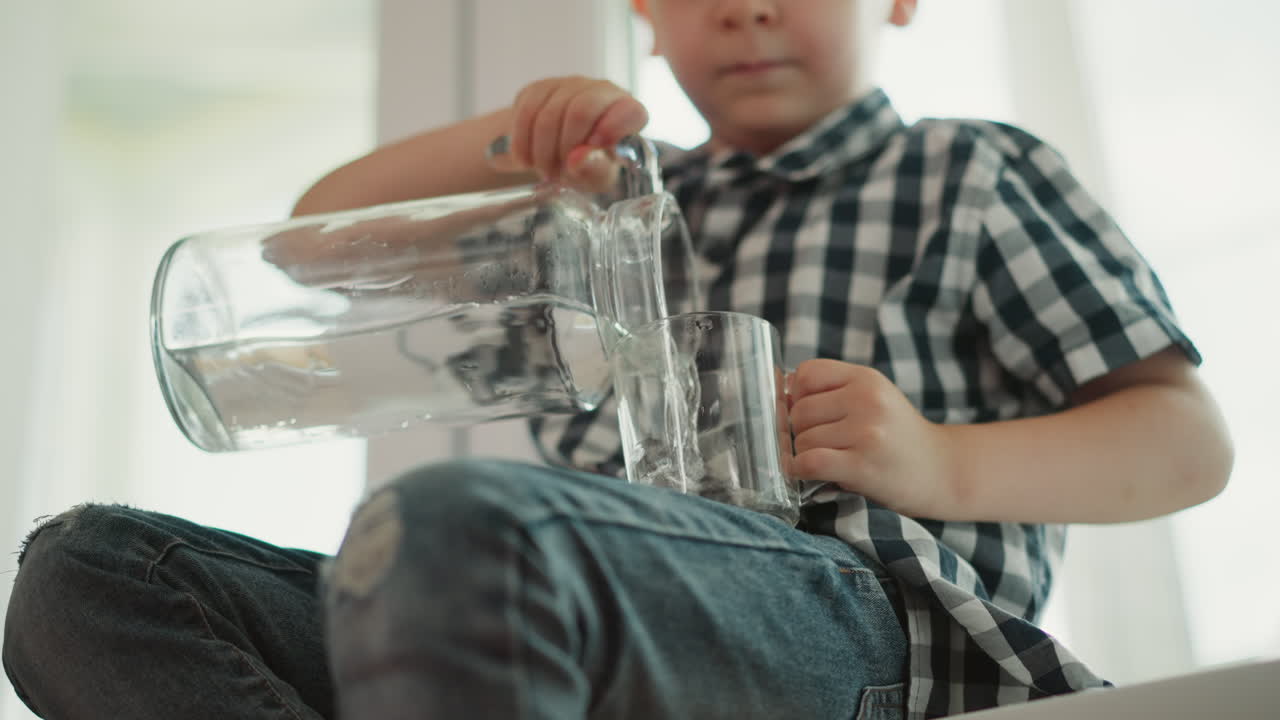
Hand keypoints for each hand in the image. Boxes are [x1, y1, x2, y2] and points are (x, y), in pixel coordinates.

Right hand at [491, 76, 648, 191]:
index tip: (593, 153)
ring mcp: (570, 85)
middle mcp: (603, 90)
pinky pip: (526, 111)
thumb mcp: (600, 176)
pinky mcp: (540, 88)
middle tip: (558, 174)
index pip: (627, 111)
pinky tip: (526, 160)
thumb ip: (595, 168)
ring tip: (544, 171)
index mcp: (629, 112)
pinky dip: (522, 142)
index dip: (611, 131)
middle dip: (564, 149)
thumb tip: (577, 159)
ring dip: (541, 150)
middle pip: (580, 110)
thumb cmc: (592, 166)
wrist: (562, 155)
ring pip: (549, 112)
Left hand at [788, 359, 956, 517]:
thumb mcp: (874, 399)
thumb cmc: (898, 436)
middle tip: (822, 444)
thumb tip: (779, 390)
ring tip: (830, 460)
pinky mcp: (862, 465)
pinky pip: (810, 462)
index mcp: (867, 378)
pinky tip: (808, 474)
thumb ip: (834, 390)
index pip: (806, 374)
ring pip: (802, 440)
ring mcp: (866, 432)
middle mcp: (867, 400)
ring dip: (805, 455)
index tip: (808, 414)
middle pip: (799, 410)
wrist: (942, 471)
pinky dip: (799, 470)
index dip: (796, 395)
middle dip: (800, 431)